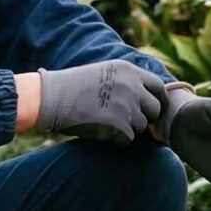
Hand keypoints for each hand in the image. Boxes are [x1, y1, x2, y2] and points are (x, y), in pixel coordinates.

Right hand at [32, 61, 167, 143]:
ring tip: (106, 123)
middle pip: (155, 109)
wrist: (51, 97)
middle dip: (144, 118)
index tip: (154, 110)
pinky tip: (101, 132)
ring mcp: (127, 105)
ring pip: (141, 126)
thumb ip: (127, 81)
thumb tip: (146, 100)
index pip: (159, 86)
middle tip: (126, 121)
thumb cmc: (72, 87)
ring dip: (128, 129)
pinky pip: (128, 139)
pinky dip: (117, 140)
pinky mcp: (120, 124)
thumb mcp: (104, 73)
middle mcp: (132, 86)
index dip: (159, 101)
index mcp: (129, 70)